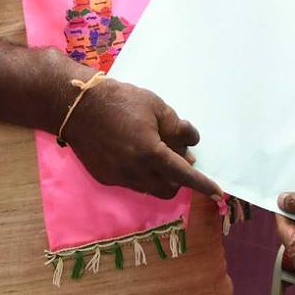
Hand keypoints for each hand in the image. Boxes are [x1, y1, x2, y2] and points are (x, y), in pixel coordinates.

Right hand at [60, 77, 220, 200]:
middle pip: (168, 189)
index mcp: (150, 152)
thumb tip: (191, 148)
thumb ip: (178, 128)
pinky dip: (141, 174)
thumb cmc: (119, 101)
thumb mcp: (156, 106)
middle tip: (176, 156)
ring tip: (154, 152)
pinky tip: (133, 153)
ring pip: (150, 189)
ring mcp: (118, 177)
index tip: (218, 193)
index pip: (184, 175)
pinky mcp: (105, 177)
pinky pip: (132, 183)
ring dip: (159, 178)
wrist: (76, 107)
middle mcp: (135, 171)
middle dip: (178, 179)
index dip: (203, 185)